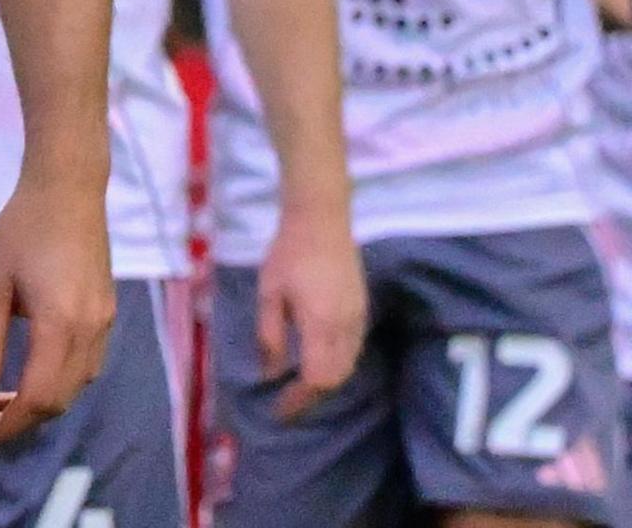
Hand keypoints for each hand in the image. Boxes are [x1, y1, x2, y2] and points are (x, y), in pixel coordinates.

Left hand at [0, 177, 113, 445]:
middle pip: (60, 400)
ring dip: (41, 401)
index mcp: (60, 326)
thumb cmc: (23, 228)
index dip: (10, 424)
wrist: (68, 189)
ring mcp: (104, 324)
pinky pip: (86, 365)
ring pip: (76, 385)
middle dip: (22, 419)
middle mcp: (90, 332)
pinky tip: (31, 372)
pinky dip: (59, 381)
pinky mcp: (106, 313)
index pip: (38, 398)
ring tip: (0, 399)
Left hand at [250, 203, 367, 418]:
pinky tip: (318, 363)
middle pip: (335, 378)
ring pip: (348, 366)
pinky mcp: (361, 310)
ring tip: (300, 388)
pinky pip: (353, 351)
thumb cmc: (288, 254)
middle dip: (312, 397)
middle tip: (288, 403)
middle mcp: (345, 327)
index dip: (299, 400)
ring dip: (326, 382)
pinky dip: (337, 366)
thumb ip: (269, 336)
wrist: (321, 221)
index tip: (280, 411)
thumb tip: (269, 375)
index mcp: (321, 324)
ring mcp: (358, 318)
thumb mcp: (269, 294)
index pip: (316, 378)